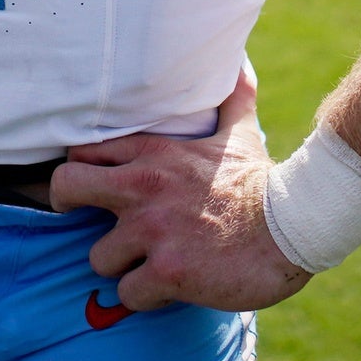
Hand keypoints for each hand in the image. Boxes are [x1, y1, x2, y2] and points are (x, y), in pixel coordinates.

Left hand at [51, 70, 310, 312]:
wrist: (295, 227)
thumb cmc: (263, 184)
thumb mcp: (239, 134)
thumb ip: (231, 100)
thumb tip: (241, 63)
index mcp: (153, 153)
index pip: (82, 152)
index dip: (81, 172)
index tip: (90, 188)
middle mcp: (144, 186)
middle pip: (65, 188)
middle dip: (70, 209)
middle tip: (91, 224)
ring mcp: (153, 230)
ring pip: (98, 256)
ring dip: (122, 266)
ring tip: (147, 264)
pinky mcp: (167, 271)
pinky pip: (128, 293)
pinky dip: (146, 297)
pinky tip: (168, 289)